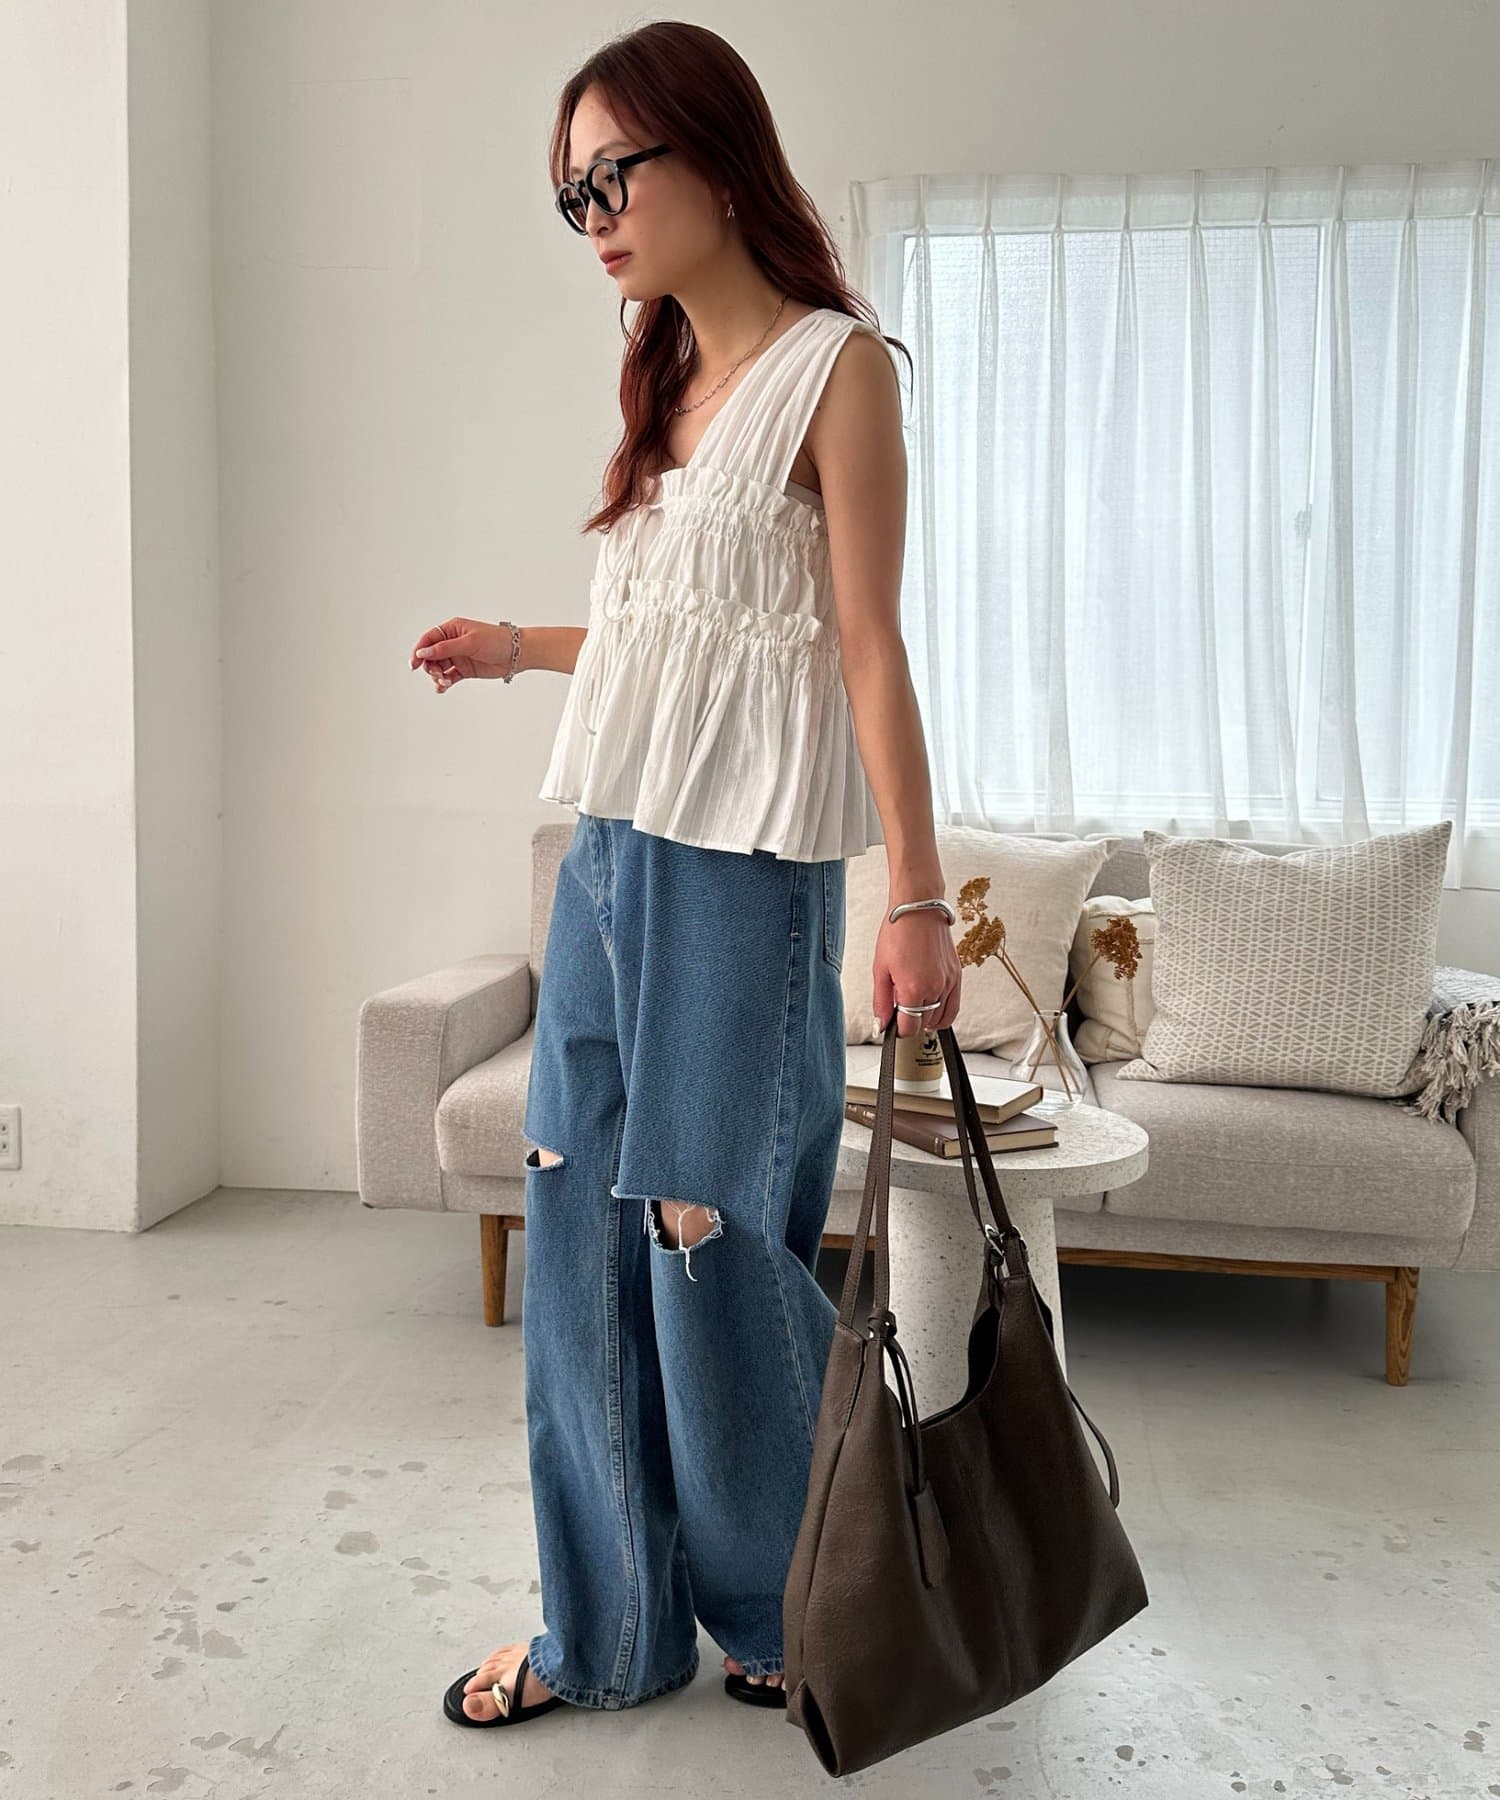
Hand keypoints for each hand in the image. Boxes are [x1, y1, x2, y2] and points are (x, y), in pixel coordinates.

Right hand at [411, 619, 518, 692]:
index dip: (419, 651)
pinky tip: (443, 688)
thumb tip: (424, 652)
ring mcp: (458, 657)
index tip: (414, 664)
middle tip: (437, 675)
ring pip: (439, 668)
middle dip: (430, 667)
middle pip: (431, 656)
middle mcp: (453, 642)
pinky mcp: (465, 670)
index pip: (429, 639)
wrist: (517, 654)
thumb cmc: (496, 641)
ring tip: (443, 683)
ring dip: (437, 677)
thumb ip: (445, 649)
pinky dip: (444, 683)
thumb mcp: (469, 643)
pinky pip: (449, 677)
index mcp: (452, 629)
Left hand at [872, 909, 962, 1035]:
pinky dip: (944, 1014)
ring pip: (940, 1018)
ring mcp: (948, 982)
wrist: (918, 908)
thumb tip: (881, 1024)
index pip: (909, 1027)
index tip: (893, 1022)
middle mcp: (934, 988)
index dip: (898, 1028)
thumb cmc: (898, 932)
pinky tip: (932, 1008)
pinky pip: (954, 1007)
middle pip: (924, 1024)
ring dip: (927, 1018)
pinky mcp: (957, 976)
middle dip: (911, 1021)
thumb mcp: (880, 968)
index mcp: (913, 988)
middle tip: (901, 1008)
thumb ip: (881, 1001)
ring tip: (914, 1004)